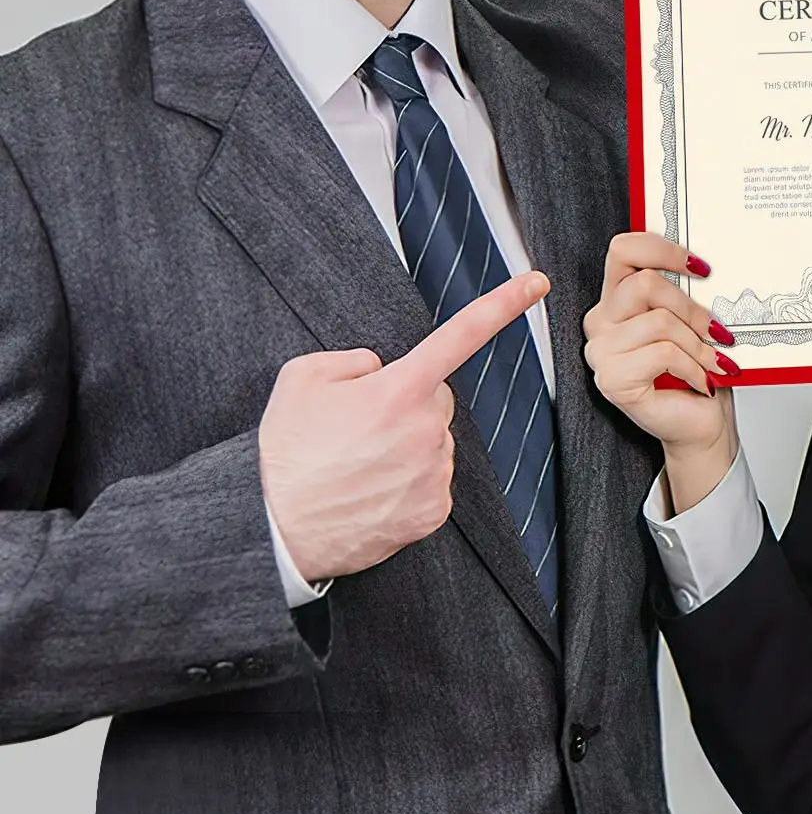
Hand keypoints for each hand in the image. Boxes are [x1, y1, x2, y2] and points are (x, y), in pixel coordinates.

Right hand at [260, 271, 549, 580]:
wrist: (273, 531)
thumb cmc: (285, 453)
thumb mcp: (301, 378)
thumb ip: (353, 359)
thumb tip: (380, 370)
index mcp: (399, 389)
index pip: (462, 334)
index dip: (503, 304)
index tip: (537, 283)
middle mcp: (427, 429)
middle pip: (434, 398)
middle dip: (406, 404)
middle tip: (358, 430)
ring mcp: (434, 472)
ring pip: (433, 442)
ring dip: (406, 446)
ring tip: (356, 466)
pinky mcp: (434, 511)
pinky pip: (432, 481)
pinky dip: (407, 483)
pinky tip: (371, 491)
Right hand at [583, 233, 739, 514]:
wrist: (698, 424)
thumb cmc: (696, 372)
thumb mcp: (692, 322)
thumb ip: (687, 291)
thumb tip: (707, 267)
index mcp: (617, 298)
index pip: (623, 250)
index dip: (662, 249)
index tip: (701, 266)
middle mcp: (600, 320)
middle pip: (645, 284)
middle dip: (692, 308)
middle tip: (718, 330)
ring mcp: (601, 351)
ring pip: (659, 322)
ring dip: (698, 345)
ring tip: (714, 363)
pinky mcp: (612, 380)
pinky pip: (661, 354)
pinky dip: (692, 367)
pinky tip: (701, 381)